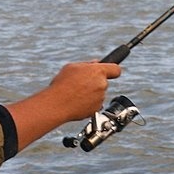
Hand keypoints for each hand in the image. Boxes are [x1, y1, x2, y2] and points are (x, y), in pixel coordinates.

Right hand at [6, 61, 121, 150]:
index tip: (110, 72)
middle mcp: (102, 84)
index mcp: (98, 71)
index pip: (116, 69)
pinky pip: (94, 104)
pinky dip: (88, 103)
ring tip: (75, 94)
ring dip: (90, 93)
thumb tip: (96, 64)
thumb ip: (87, 64)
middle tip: (81, 84)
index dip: (112, 70)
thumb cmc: (62, 84)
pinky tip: (77, 102)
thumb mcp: (72, 67)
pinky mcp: (97, 109)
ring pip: (98, 94)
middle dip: (95, 82)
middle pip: (103, 82)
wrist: (57, 104)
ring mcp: (100, 98)